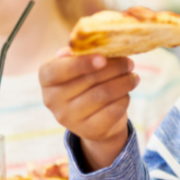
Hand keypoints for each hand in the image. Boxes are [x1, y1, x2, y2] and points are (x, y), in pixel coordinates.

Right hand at [39, 48, 137, 170]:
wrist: (94, 118)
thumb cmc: (85, 83)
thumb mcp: (78, 67)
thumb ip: (78, 54)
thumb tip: (72, 49)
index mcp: (46, 78)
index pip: (58, 70)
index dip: (81, 63)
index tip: (103, 58)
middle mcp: (52, 100)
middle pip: (89, 80)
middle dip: (114, 68)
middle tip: (129, 63)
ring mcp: (69, 118)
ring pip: (104, 95)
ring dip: (124, 82)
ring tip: (133, 76)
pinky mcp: (88, 130)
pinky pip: (113, 110)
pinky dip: (124, 98)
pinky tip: (127, 92)